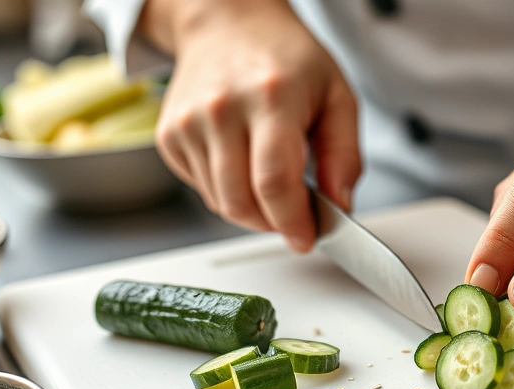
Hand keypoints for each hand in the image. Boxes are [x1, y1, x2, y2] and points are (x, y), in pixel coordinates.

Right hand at [147, 0, 360, 250]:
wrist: (228, 24)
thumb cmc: (287, 59)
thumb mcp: (338, 96)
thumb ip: (344, 154)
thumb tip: (339, 204)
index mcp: (271, 98)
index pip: (274, 181)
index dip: (292, 221)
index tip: (306, 239)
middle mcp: (222, 109)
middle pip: (242, 201)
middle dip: (274, 223)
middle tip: (295, 215)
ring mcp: (189, 123)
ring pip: (221, 203)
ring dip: (253, 211)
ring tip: (273, 182)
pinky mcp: (168, 136)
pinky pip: (203, 190)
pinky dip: (228, 192)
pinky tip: (243, 162)